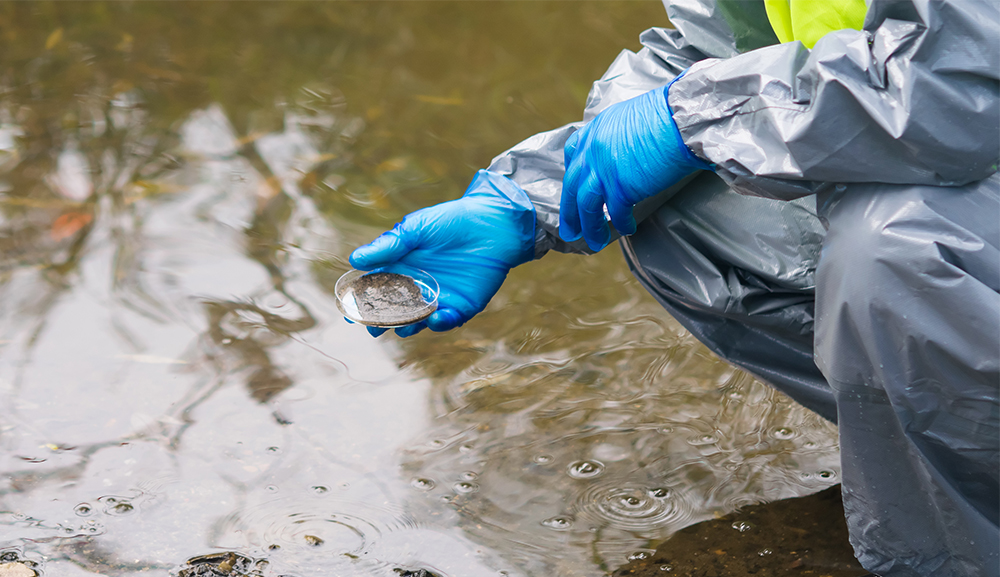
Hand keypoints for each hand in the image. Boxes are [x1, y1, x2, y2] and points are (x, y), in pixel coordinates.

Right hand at [349, 170, 535, 336]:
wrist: (493, 222)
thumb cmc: (451, 221)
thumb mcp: (415, 229)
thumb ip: (388, 246)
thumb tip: (354, 260)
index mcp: (401, 267)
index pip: (376, 289)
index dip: (363, 302)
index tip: (351, 312)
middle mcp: (416, 287)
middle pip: (394, 311)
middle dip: (382, 322)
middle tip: (373, 329)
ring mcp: (439, 298)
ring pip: (418, 320)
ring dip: (410, 326)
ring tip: (402, 328)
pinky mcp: (462, 306)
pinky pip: (448, 320)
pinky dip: (441, 322)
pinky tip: (434, 318)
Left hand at [560, 81, 709, 250]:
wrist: (683, 119)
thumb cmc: (669, 114)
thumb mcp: (633, 116)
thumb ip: (620, 136)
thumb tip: (625, 150)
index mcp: (596, 129)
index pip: (573, 153)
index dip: (573, 173)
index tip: (574, 188)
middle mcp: (593, 149)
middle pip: (573, 185)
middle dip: (570, 211)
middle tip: (569, 230)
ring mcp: (604, 168)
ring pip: (587, 205)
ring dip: (590, 227)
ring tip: (595, 242)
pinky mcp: (621, 186)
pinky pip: (616, 212)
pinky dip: (622, 224)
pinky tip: (628, 229)